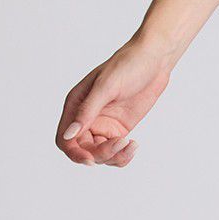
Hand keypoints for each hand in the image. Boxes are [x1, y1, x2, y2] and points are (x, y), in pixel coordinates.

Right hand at [56, 36, 174, 167]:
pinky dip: (123, 155)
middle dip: (100, 154)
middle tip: (120, 143)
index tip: (91, 160)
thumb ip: (87, 112)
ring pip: (100, 154)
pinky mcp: (119, 128)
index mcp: (75, 105)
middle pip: (83, 150)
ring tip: (130, 144)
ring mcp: (103, 124)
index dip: (74, 153)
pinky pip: (115, 150)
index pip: (64, 139)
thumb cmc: (127, 65)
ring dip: (114, 156)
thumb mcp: (106, 87)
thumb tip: (69, 134)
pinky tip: (134, 145)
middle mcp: (86, 117)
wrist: (154, 59)